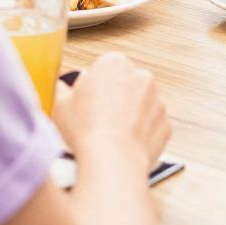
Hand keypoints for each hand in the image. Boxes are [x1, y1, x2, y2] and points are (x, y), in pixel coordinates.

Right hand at [53, 52, 169, 168]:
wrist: (112, 161)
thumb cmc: (86, 131)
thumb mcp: (60, 105)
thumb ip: (61, 89)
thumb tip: (60, 87)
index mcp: (115, 63)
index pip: (104, 67)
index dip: (93, 86)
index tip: (86, 101)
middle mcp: (141, 76)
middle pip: (125, 84)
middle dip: (114, 97)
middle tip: (97, 119)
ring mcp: (157, 100)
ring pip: (140, 104)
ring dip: (129, 115)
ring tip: (110, 135)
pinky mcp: (165, 124)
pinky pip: (151, 126)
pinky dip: (141, 133)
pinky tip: (123, 144)